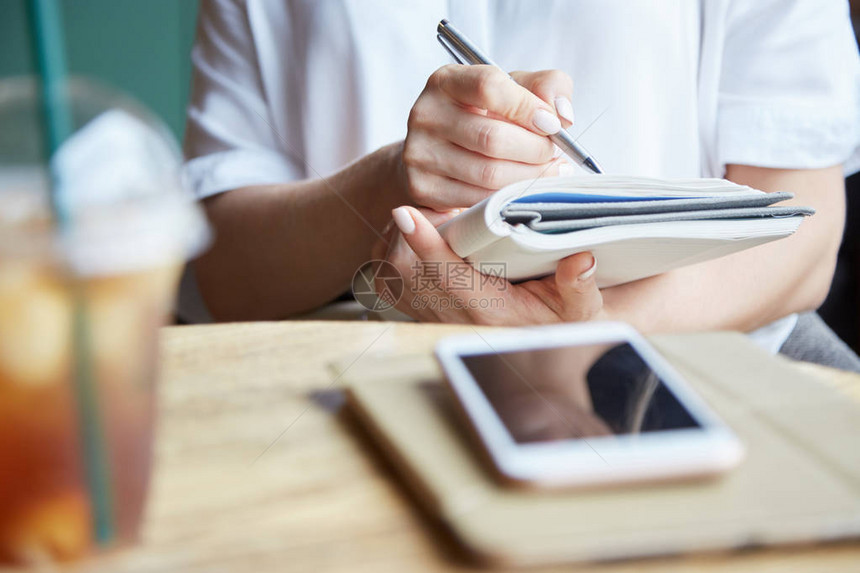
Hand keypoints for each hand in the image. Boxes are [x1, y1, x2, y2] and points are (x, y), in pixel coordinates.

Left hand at [373, 206, 605, 325]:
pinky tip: (409, 238)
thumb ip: (579, 285)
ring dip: (396, 239)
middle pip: (406, 270)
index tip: (407, 212)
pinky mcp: (420, 311)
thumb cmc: (557, 316)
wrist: (538, 337)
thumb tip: (581, 260)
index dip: (425, 243)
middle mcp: (453, 315)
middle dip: (405, 232)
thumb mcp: (578, 306)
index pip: (448, 277)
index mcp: (488, 310)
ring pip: (390, 272)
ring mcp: (432, 315)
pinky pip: (386, 280)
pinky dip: (389, 252)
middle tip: (427, 207)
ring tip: (423, 218)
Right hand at [400, 65, 575, 210]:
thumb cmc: (481, 117)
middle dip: (535, 150)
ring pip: (489, 174)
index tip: (552, 124)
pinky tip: (522, 190)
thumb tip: (562, 114)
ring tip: (545, 172)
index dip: (527, 107)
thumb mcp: (512, 90)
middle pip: (491, 138)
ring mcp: (420, 154)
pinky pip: (478, 199)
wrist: (436, 154)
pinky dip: (508, 198)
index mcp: (446, 81)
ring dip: (527, 177)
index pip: (489, 87)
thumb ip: (545, 87)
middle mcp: (426, 114)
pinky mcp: (423, 188)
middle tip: (554, 155)